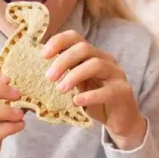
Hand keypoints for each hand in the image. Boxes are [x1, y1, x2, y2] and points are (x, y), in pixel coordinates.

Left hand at [42, 31, 146, 149]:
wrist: (120, 120)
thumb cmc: (94, 100)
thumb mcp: (76, 85)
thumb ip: (63, 74)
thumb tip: (35, 69)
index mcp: (92, 54)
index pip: (75, 37)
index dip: (58, 41)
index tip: (43, 55)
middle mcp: (105, 59)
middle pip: (84, 48)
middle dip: (63, 60)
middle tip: (49, 77)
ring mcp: (116, 74)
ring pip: (96, 64)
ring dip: (74, 75)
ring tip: (61, 89)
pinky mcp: (123, 91)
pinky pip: (107, 90)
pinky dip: (90, 95)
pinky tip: (77, 101)